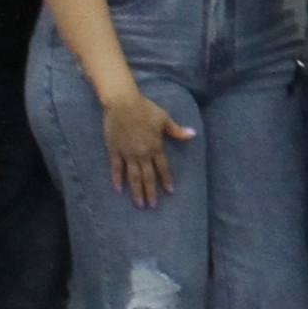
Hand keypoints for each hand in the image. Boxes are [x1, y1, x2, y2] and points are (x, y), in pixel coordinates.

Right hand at [101, 89, 192, 208]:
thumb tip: (193, 134)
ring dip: (136, 192)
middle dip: (151, 193)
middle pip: (147, 177)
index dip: (166, 180)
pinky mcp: (115, 151)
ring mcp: (127, 153)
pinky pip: (116, 168)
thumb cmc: (145, 108)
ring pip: (133, 177)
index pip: (163, 168)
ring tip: (138, 205)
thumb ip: (177, 130)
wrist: (122, 102)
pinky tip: (118, 190)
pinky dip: (117, 179)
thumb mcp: (164, 118)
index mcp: (155, 147)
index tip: (170, 192)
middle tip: (152, 206)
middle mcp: (142, 154)